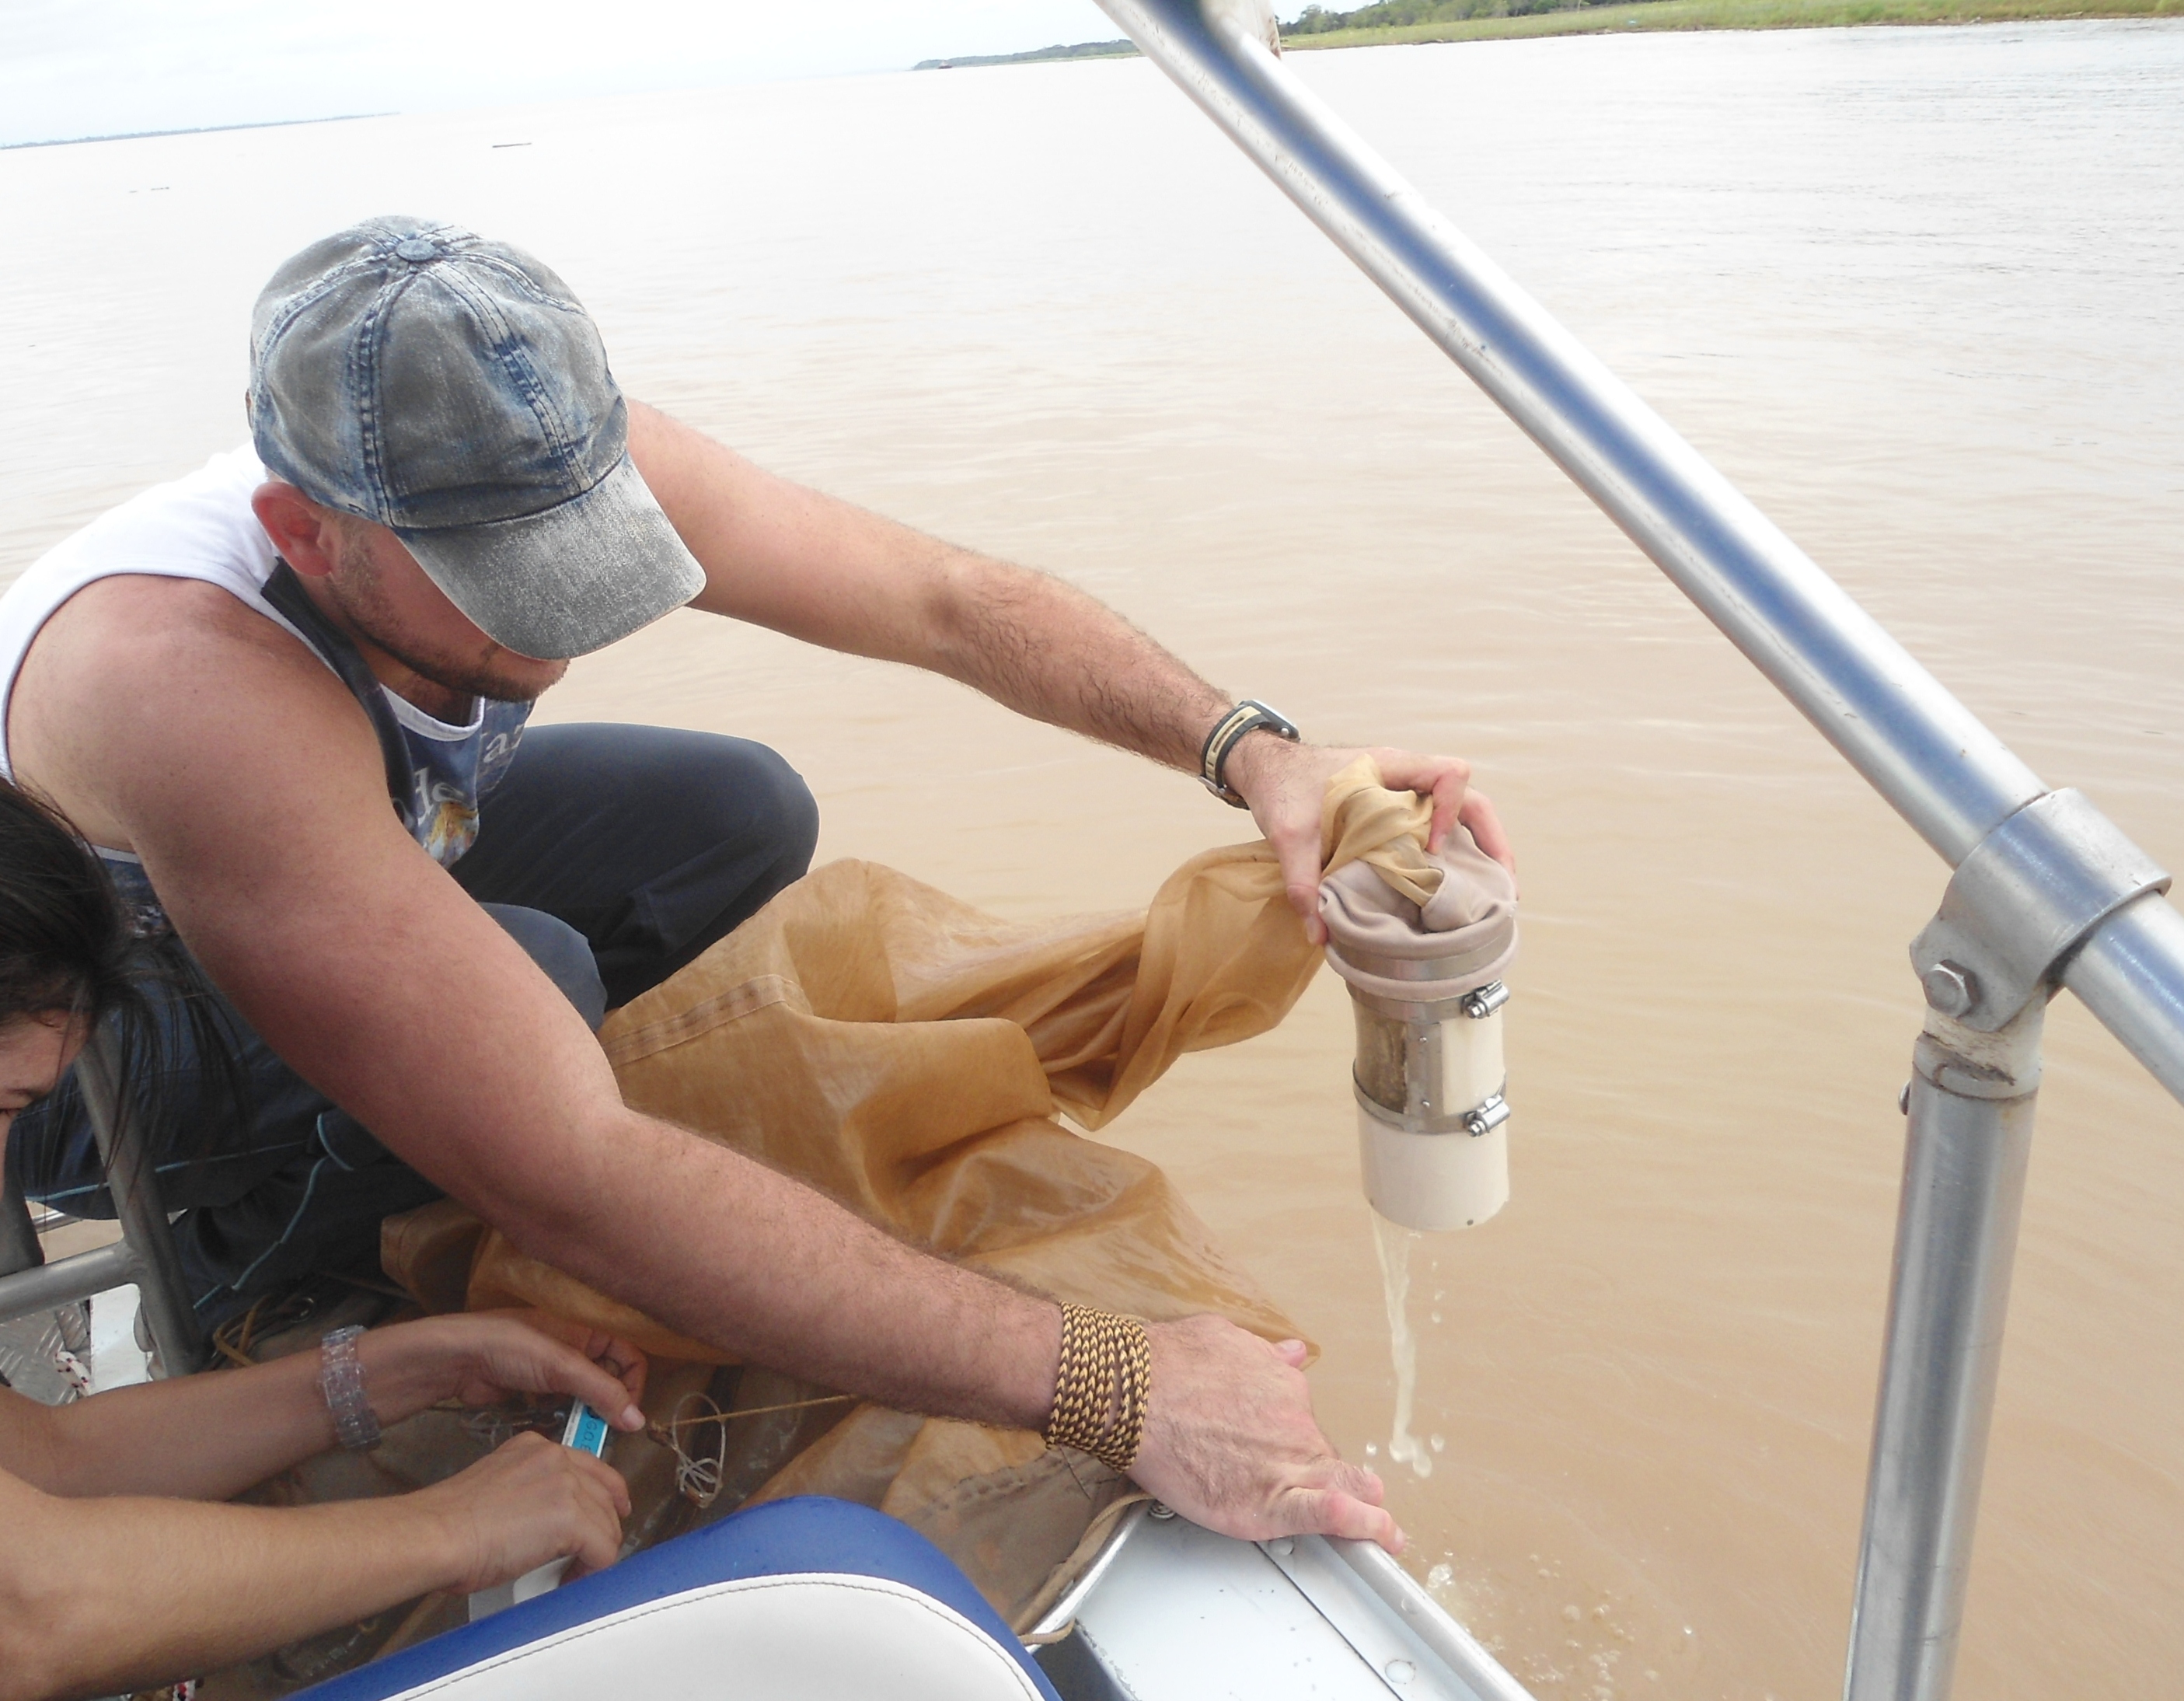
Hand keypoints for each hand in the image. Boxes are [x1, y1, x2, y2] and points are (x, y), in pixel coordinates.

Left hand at [361, 1312, 648, 1433]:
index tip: (626, 1414)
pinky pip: (560, 1409)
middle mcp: (575, 1350)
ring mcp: (553, 1372)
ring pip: (584, 1398)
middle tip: (602, 1432)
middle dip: (607, 1406)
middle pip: (608, 1380)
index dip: (633, 1385)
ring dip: (584, 1416)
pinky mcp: (534, 1392)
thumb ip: (602, 1392)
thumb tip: (638, 1422)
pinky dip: (562, 1420)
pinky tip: (556, 1431)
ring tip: (578, 1436)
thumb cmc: (512, 1348)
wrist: (457, 1359)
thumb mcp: (562, 1365)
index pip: (629, 1357)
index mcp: (588, 1332)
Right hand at [420, 1430, 630, 1592]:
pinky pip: (604, 1550)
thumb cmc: (448, 1524)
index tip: (600, 1515)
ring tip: (571, 1571)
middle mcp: (555, 1459)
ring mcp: (566, 1485)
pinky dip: (591, 1571)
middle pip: (606, 1491)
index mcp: (534, 1448)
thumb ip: (527, 1491)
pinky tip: (568, 1579)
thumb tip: (542, 1519)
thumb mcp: (497, 1487)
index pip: (587, 1466)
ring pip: (607, 1523)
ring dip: (595, 1551)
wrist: (436, 1535)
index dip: (600, 1496)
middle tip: (595, 1550)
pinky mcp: (572, 1518)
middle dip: (605, 1523)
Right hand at [1127, 1314, 1403, 1552]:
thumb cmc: (1167, 1363)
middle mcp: (1293, 1426)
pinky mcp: (1264, 1502)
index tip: (1313, 1458)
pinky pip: (1323, 1514)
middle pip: (1331, 1460)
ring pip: (1341, 1489)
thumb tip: (1290, 1353)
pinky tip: (1377, 1535)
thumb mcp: (1225, 1339)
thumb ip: (1264, 1353)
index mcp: (1284, 1389)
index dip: (1308, 1447)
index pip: (1306, 1426)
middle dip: (1351, 1482)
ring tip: (1384, 1531)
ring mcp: (1283, 1465)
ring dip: (1369, 1512)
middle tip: (1366, 1500)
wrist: (1135, 1393)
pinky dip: (1356, 1525)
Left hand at [1224, 735, 1512, 945]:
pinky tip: (1454, 889)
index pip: (1448, 773)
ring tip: (1491, 894)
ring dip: (1480, 849)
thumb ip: (1303, 881)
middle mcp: (1406, 778)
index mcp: (1389, 767)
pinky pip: (1440, 828)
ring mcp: (1406, 794)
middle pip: (1471, 798)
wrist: (1265, 769)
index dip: (1452, 810)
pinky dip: (1455, 854)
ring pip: (1462, 814)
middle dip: (1493, 840)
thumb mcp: (1288, 832)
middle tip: (1502, 887)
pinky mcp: (1397, 813)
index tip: (1434, 847)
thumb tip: (1320, 935)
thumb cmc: (1281, 785)